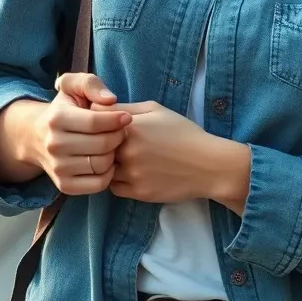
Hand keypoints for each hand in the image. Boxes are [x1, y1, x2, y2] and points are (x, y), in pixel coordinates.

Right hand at [27, 73, 131, 195]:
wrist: (38, 135)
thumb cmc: (65, 108)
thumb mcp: (73, 87)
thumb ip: (91, 84)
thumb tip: (110, 100)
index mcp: (57, 118)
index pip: (94, 122)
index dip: (116, 119)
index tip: (127, 117)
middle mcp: (54, 144)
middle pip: (101, 145)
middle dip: (118, 137)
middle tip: (121, 132)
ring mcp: (57, 167)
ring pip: (101, 165)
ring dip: (114, 155)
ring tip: (113, 145)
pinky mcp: (64, 185)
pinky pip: (97, 185)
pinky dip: (108, 174)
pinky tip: (107, 161)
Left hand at [90, 100, 219, 204]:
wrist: (207, 164)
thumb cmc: (182, 132)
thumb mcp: (155, 110)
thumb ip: (126, 108)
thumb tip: (100, 109)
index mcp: (129, 126)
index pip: (94, 123)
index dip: (97, 124)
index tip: (104, 126)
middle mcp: (126, 151)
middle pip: (96, 147)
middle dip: (100, 145)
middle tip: (111, 144)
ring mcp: (132, 173)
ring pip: (104, 169)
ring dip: (109, 164)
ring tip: (124, 159)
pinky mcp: (138, 193)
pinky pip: (114, 187)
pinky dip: (117, 181)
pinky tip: (130, 173)